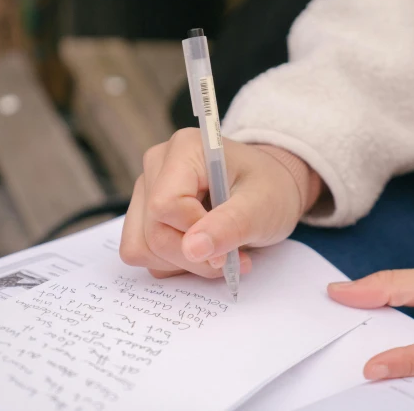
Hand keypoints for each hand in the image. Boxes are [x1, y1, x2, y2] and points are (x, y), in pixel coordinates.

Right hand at [120, 128, 315, 277]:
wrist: (272, 190)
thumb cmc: (270, 190)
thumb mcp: (262, 207)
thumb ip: (229, 226)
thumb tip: (193, 249)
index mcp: (185, 149)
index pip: (165, 205)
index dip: (194, 235)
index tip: (228, 249)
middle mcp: (157, 164)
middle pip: (152, 230)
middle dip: (192, 256)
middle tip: (230, 258)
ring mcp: (146, 189)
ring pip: (141, 246)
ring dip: (182, 262)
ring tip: (219, 253)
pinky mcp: (144, 212)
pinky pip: (142, 251)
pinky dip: (173, 262)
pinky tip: (202, 251)